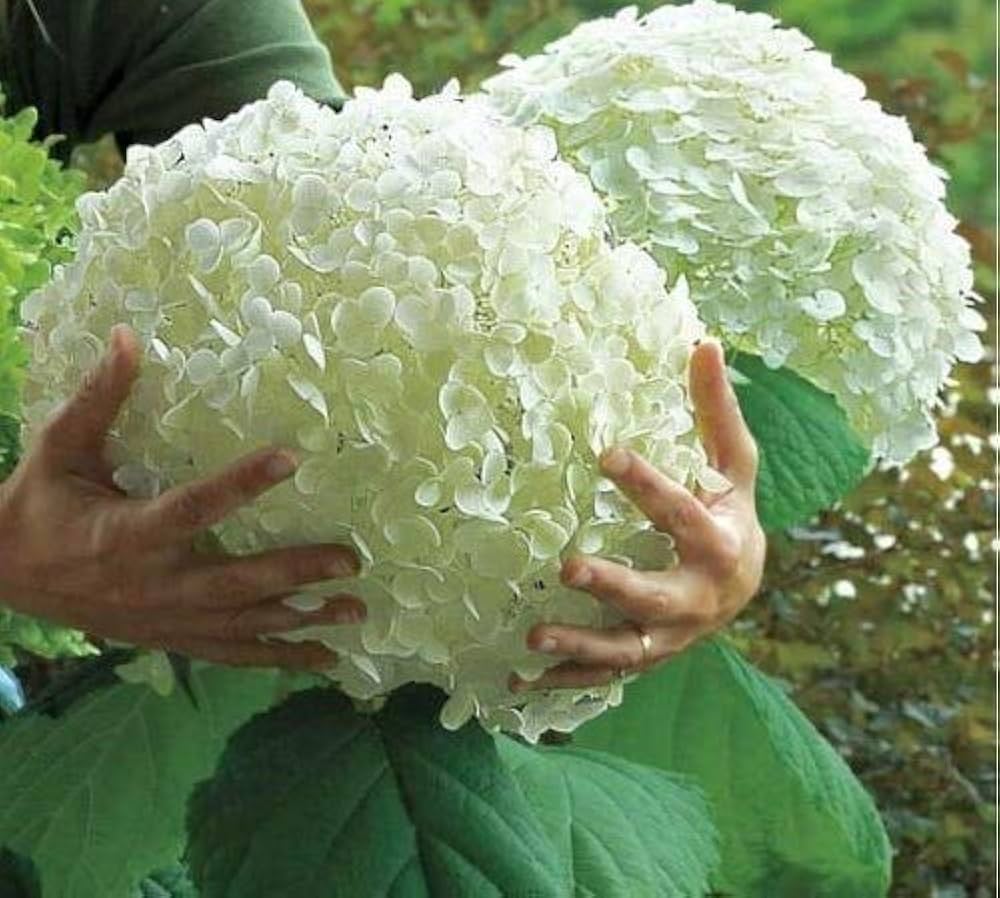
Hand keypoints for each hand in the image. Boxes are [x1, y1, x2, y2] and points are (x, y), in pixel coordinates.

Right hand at [0, 324, 364, 669]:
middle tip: (349, 561)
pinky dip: (279, 659)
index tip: (293, 458)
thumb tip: (126, 335)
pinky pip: (232, 655)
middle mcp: (153, 585)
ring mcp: (166, 620)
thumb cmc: (39, 506)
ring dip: (303, 621)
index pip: (193, 507)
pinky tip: (324, 661)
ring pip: (243, 626)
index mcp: (127, 534)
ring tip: (356, 611)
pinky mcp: (171, 639)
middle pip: (235, 582)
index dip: (242, 483)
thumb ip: (97, 398)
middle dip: (295, 572)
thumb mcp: (60, 449)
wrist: (2, 576)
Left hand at [512, 338, 765, 691]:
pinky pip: (604, 676)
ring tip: (533, 637)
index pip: (681, 512)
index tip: (605, 453)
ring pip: (627, 648)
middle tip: (567, 568)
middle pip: (655, 595)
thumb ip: (714, 410)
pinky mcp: (647, 657)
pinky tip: (514, 682)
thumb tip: (703, 341)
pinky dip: (562, 683)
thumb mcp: (733, 463)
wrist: (744, 587)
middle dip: (613, 586)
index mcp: (719, 541)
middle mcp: (698, 598)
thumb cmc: (729, 513)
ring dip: (581, 647)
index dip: (647, 484)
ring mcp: (672, 636)